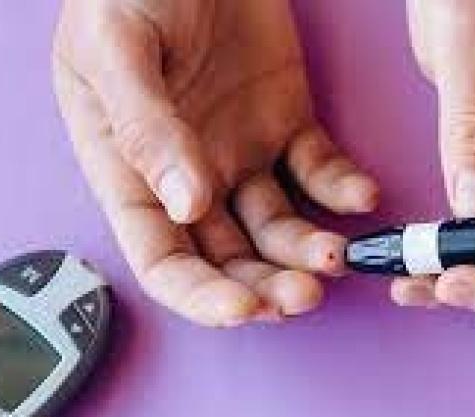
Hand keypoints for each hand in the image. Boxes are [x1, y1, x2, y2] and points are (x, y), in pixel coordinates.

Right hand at [52, 0, 378, 325]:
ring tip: (336, 255)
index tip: (244, 311)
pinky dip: (341, 190)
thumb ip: (143, 128)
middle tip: (304, 293)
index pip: (161, 259)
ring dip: (307, 250)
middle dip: (264, 286)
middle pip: (226, 257)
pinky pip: (316, 170)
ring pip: (277, 227)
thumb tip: (183, 203)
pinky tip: (359, 197)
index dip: (200, 297)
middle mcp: (186, 172)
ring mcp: (238, 150)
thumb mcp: (116, 47)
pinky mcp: (284, 120)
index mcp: (130, 168)